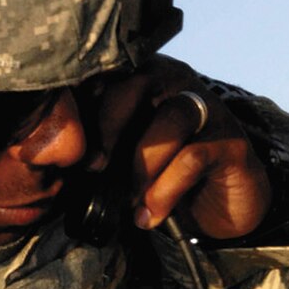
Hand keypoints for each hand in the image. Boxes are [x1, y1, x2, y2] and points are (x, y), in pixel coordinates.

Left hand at [86, 60, 272, 238]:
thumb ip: (98, 147)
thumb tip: (57, 156)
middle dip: (109, 126)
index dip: (83, 104)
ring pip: (169, 119)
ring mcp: (208, 109)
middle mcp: (177, 83)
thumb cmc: (162, 175)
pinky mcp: (231, 142)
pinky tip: (151, 215)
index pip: (107, 74)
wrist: (219, 206)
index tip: (68, 145)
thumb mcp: (123, 158)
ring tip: (129, 199)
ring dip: (142, 163)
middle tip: (94, 166)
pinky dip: (165, 190)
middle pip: (137, 84)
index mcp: (143, 78)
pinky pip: (192, 157)